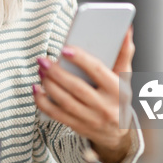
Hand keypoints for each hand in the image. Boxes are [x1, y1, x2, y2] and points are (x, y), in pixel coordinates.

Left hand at [33, 26, 135, 162]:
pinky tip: (36, 89)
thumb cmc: (118, 97)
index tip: (65, 49)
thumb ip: (124, 52)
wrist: (118, 133)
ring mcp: (90, 119)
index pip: (97, 71)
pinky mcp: (77, 126)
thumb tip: (126, 29)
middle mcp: (105, 107)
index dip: (81, 59)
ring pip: (65, 101)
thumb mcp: (124, 77)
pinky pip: (56, 115)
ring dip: (48, 85)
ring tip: (40, 70)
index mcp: (117, 90)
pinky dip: (42, 102)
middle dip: (56, 72)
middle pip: (77, 88)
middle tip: (42, 60)